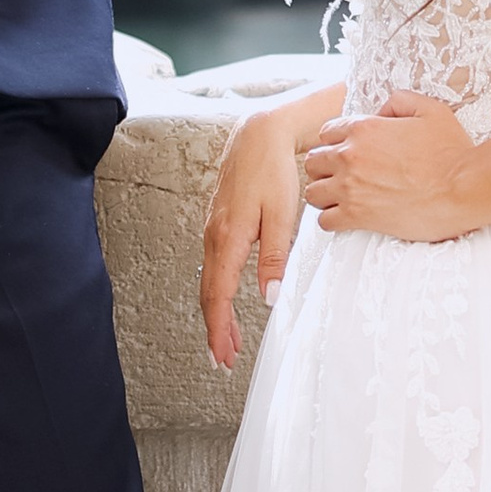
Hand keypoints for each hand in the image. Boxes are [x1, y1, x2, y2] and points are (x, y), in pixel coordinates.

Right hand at [200, 109, 306, 370]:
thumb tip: (268, 296)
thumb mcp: (281, 214)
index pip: (219, 295)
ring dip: (216, 312)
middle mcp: (214, 237)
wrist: (258, 133)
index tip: (223, 355)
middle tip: (223, 358)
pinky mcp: (219, 223)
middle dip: (215, 329)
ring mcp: (213, 230)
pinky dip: (217, 290)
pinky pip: (213, 266)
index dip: (219, 328)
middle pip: (209, 294)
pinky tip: (226, 298)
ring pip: (209, 281)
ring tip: (226, 338)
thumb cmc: (273, 169)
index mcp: (228, 239)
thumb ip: (274, 256)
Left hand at [302, 94, 479, 242]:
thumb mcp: (430, 109)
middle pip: (313, 161)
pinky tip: (347, 217)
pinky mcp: (357, 216)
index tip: (349, 153)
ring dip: (324, 194)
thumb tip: (381, 111)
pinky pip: (325, 220)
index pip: (326, 132)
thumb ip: (399, 101)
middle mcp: (350, 156)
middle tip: (344, 176)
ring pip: (312, 192)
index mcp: (364, 129)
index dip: (336, 142)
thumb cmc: (452, 151)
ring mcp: (350, 188)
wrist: (464, 188)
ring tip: (342, 197)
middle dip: (325, 167)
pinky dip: (332, 219)